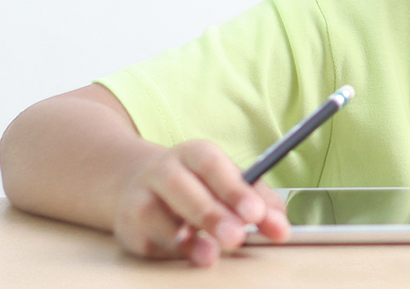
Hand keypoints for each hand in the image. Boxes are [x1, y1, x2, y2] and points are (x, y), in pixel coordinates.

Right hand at [111, 140, 289, 266]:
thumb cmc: (199, 186)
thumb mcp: (229, 184)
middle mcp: (165, 170)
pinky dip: (166, 250)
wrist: (140, 185)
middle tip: (237, 238)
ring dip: (184, 238)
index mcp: (195, 153)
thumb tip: (280, 227)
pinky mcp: (128, 226)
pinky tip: (185, 255)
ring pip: (155, 214)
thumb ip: (259, 203)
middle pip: (183, 188)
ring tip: (210, 256)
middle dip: (212, 215)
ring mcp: (141, 196)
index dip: (234, 190)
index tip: (256, 214)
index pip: (214, 165)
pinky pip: (146, 239)